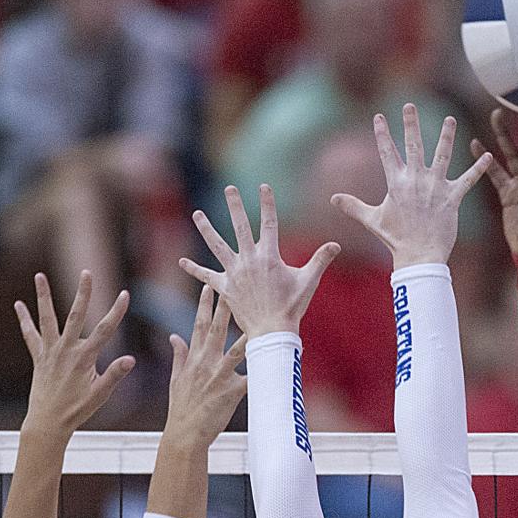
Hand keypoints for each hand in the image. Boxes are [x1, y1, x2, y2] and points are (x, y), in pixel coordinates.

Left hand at [14, 271, 134, 441]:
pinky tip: (18, 305)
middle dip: (83, 293)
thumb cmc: (76, 410)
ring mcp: (50, 352)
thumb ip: (115, 375)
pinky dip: (24, 320)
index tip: (125, 294)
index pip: (104, 330)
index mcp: (84, 358)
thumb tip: (130, 359)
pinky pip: (30, 335)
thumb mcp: (100, 395)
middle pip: (75, 315)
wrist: (47, 423)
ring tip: (39, 275)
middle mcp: (65, 350)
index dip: (116, 311)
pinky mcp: (38, 357)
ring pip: (47, 318)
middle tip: (86, 273)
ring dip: (43, 296)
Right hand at [163, 288, 247, 450]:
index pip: (199, 325)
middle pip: (218, 329)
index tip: (210, 286)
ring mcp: (220, 376)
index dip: (204, 305)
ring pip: (238, 348)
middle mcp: (206, 362)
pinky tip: (277, 359)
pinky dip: (263, 369)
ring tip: (260, 317)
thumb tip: (174, 336)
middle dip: (226, 306)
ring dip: (249, 332)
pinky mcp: (232, 391)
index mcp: (194, 358)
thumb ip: (179, 355)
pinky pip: (252, 377)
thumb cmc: (182, 408)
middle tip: (236, 287)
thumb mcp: (176, 379)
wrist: (186, 433)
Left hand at [181, 184, 339, 338]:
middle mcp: (249, 260)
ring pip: (217, 245)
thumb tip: (336, 244)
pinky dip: (194, 269)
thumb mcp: (309, 281)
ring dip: (206, 228)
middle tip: (229, 188)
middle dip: (234, 205)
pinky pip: (207, 276)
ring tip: (197, 214)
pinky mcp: (225, 288)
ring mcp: (234, 273)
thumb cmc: (292, 307)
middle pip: (239, 226)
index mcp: (269, 256)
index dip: (267, 203)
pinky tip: (181, 261)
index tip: (263, 186)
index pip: (269, 222)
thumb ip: (320, 260)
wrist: (272, 331)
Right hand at [332, 104, 491, 269]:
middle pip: (413, 145)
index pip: (387, 153)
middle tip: (409, 104)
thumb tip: (333, 199)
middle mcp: (416, 180)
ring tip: (450, 119)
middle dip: (410, 124)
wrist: (419, 256)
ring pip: (442, 155)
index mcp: (396, 183)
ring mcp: (435, 188)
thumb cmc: (395, 239)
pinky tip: (488, 155)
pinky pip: (468, 180)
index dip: (382, 134)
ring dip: (446, 136)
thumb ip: (353, 206)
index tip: (379, 117)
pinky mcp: (452, 198)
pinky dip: (479, 168)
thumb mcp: (372, 220)